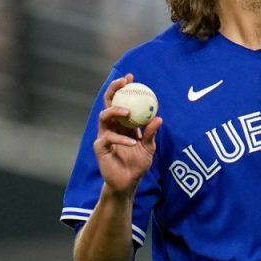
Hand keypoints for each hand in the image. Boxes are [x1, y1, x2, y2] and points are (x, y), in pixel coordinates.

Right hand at [93, 73, 161, 194]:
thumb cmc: (137, 164)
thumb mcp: (149, 148)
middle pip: (108, 103)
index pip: (121, 101)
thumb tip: (159, 118)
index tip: (132, 77)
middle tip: (124, 83)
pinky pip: (109, 138)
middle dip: (114, 90)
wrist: (128, 183)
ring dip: (115, 111)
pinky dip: (122, 139)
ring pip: (104, 117)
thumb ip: (151, 134)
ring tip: (127, 111)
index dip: (123, 88)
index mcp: (122, 124)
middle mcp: (111, 126)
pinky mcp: (100, 148)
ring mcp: (104, 136)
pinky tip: (133, 141)